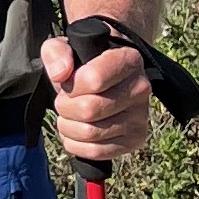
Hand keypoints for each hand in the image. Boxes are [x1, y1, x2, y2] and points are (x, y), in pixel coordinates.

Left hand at [43, 26, 152, 166]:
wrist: (107, 80)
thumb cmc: (85, 62)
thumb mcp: (66, 46)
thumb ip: (57, 53)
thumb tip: (60, 75)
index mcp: (129, 60)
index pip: (93, 80)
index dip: (70, 85)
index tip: (69, 81)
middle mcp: (141, 88)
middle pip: (88, 110)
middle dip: (65, 107)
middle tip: (64, 101)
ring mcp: (141, 117)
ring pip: (90, 133)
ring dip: (67, 126)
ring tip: (69, 115)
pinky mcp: (136, 139)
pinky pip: (96, 152)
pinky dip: (75, 145)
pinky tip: (75, 131)